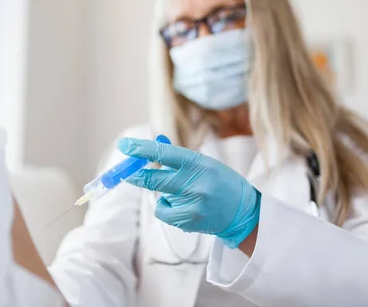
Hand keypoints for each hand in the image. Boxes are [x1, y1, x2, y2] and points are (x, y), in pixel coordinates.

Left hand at [119, 138, 260, 248]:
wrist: (243, 212)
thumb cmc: (221, 182)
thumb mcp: (204, 164)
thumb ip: (178, 159)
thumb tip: (152, 147)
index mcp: (198, 164)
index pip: (164, 154)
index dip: (141, 149)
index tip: (125, 145)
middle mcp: (195, 184)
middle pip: (154, 179)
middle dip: (136, 176)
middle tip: (127, 173)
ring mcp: (192, 204)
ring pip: (159, 198)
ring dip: (164, 194)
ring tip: (185, 195)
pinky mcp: (189, 221)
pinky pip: (163, 212)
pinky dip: (167, 209)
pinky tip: (185, 208)